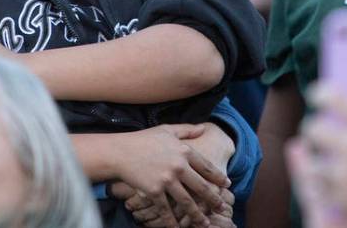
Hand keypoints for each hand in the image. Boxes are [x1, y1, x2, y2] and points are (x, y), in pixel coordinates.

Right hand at [109, 124, 229, 227]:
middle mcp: (179, 166)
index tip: (227, 184)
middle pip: (202, 187)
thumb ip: (187, 129)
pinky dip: (172, 221)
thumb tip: (202, 128)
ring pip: (187, 202)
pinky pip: (166, 209)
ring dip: (198, 215)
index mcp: (184, 151)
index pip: (207, 167)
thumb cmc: (143, 139)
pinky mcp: (155, 191)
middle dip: (213, 199)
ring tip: (205, 223)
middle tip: (221, 207)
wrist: (120, 152)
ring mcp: (167, 180)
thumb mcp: (166, 130)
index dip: (218, 177)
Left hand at [295, 66, 346, 227]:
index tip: (320, 95)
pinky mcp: (346, 200)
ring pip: (313, 160)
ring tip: (321, 153)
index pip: (331, 97)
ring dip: (316, 156)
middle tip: (320, 128)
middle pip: (313, 128)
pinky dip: (319, 181)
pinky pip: (318, 186)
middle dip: (314, 126)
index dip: (320, 93)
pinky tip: (324, 176)